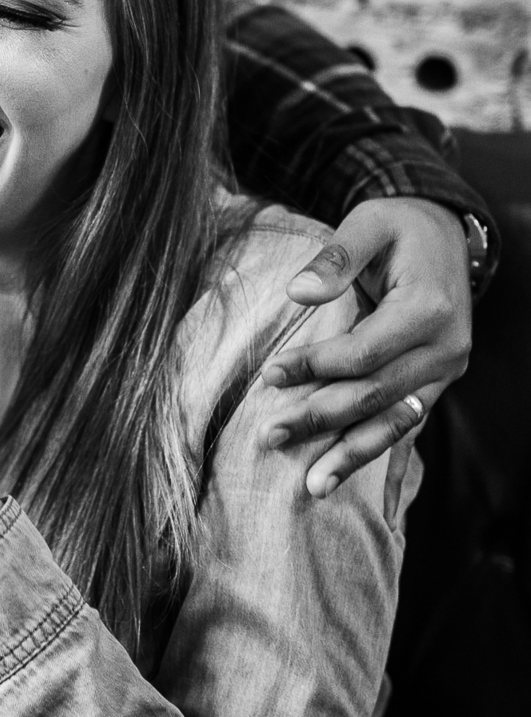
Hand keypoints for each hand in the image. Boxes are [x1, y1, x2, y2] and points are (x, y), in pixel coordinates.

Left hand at [261, 198, 470, 495]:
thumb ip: (336, 257)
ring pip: (395, 421)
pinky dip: (381, 456)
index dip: (315, 367)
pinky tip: (362, 492)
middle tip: (270, 435)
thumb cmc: (398, 227)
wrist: (445, 234)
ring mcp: (445, 372)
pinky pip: (408, 425)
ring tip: (313, 486)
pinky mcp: (437, 384)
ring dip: (352, 454)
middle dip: (321, 418)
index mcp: (428, 309)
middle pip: (375, 394)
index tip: (270, 375)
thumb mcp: (368, 223)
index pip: (363, 353)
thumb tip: (298, 293)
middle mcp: (445, 348)